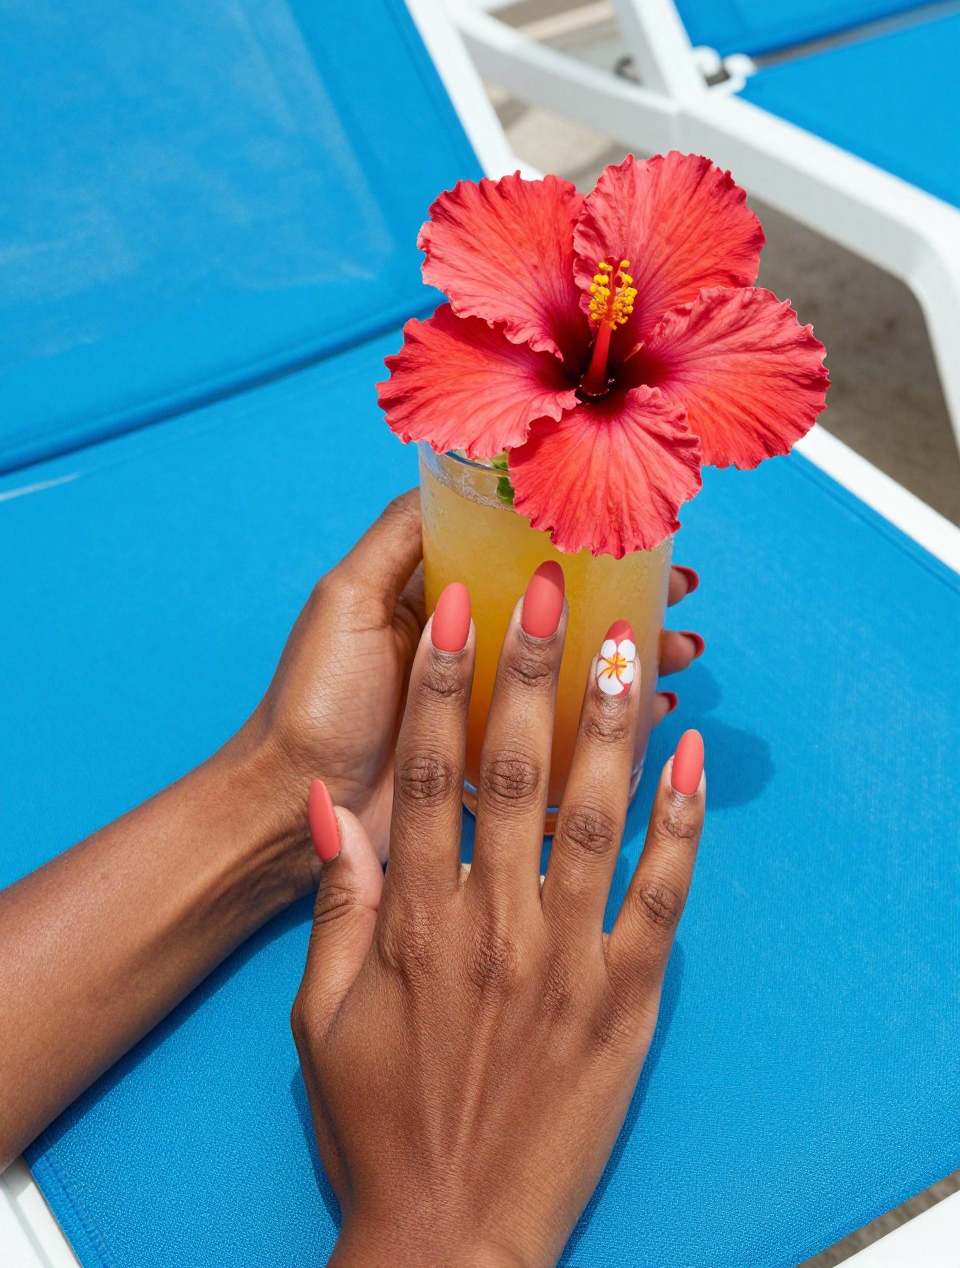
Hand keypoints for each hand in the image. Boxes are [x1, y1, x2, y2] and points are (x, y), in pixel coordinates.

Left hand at [241, 491, 701, 861]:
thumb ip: (397, 539)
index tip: (638, 537)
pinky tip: (655, 712)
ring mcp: (481, 700)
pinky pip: (564, 730)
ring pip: (572, 666)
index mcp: (434, 595)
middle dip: (624, 600)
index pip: (520, 553)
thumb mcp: (347, 600)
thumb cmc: (315, 699)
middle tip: (681, 597)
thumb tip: (460, 474)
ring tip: (685, 652)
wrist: (288, 803)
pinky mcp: (492, 755)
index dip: (579, 542)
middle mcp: (465, 643)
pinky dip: (610, 721)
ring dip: (628, 658)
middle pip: (558, 609)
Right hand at [291, 573, 705, 1266]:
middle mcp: (494, 925)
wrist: (449, 1234)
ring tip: (625, 642)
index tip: (457, 610)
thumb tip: (333, 806)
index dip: (442, 683)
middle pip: (517, 772)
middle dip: (533, 671)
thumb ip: (336, 904)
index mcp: (416, 922)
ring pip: (596, 815)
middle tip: (551, 589)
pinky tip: (688, 753)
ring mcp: (567, 960)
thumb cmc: (379, 1125)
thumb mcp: (321, 1017)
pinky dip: (679, 819)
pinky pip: (662, 894)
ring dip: (611, 721)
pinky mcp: (627, 1001)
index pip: (428, 773)